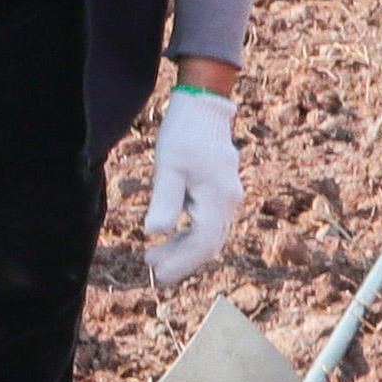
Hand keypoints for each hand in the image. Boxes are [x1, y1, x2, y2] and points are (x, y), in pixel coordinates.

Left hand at [142, 87, 242, 287]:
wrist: (203, 107)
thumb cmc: (184, 134)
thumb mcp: (169, 167)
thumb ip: (165, 200)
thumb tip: (155, 233)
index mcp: (218, 198)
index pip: (202, 243)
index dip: (181, 263)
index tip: (158, 274)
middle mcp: (229, 201)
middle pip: (208, 244)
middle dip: (181, 260)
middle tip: (152, 269)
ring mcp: (228, 196)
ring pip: (210, 235)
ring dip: (184, 249)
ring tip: (154, 256)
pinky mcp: (220, 191)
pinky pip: (209, 223)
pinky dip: (190, 235)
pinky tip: (171, 237)